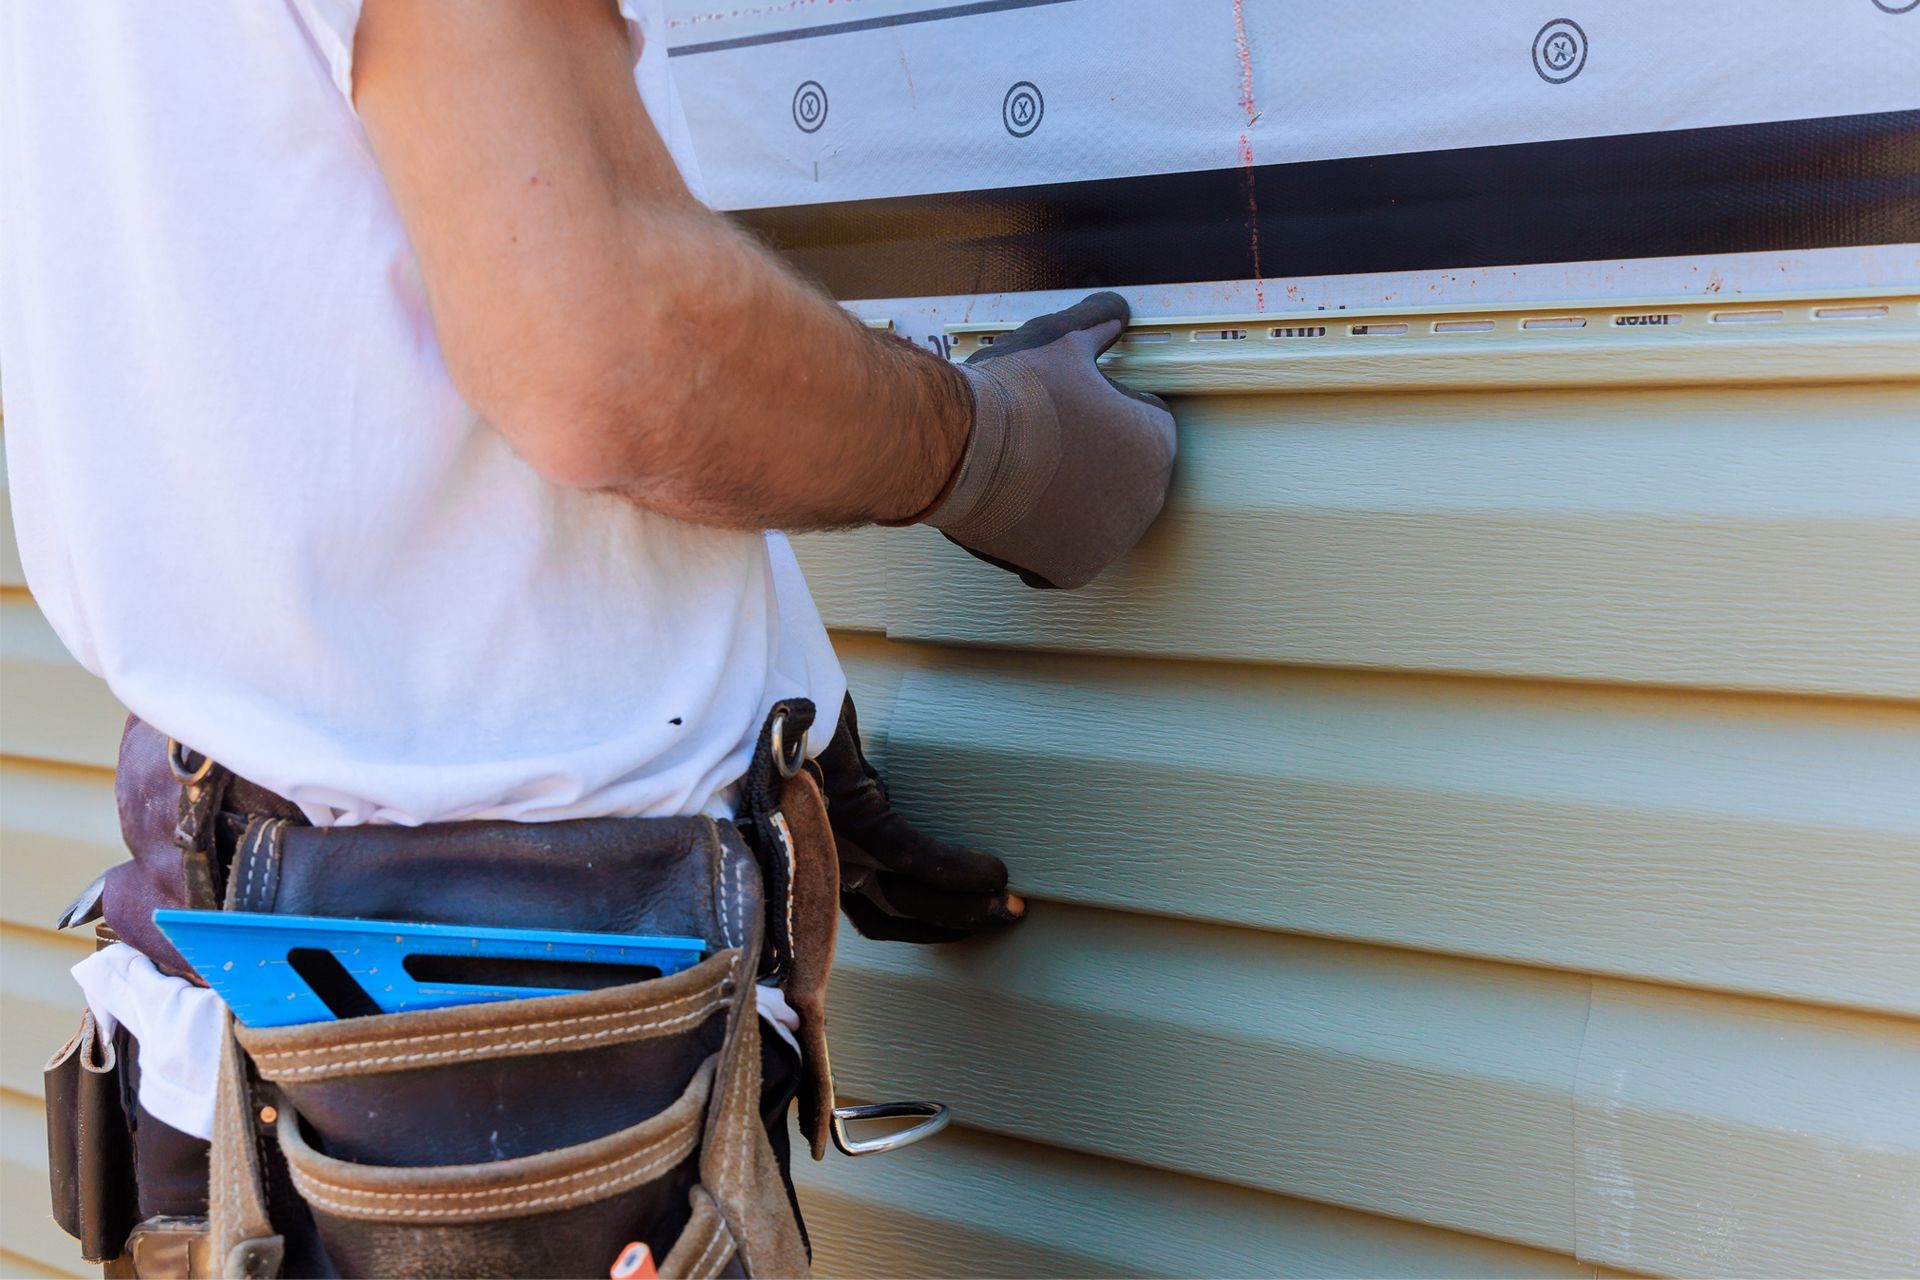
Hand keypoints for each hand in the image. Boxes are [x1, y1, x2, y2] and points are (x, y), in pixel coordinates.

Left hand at [817, 695, 1025, 942]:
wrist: (778, 681)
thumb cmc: (811, 720)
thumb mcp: (844, 767)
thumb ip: (867, 797)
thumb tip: (896, 803)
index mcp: (819, 850)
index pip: (874, 914)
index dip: (926, 923)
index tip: (971, 917)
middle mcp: (818, 855)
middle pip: (890, 914)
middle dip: (954, 922)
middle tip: (1004, 915)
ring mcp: (830, 837)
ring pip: (904, 895)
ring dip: (964, 906)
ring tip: (1006, 902)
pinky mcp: (847, 810)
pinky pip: (909, 855)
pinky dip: (955, 869)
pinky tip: (991, 873)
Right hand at [923, 291, 1177, 588]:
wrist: (962, 450)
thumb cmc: (1015, 394)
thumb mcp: (1061, 339)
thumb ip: (1098, 321)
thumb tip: (1116, 309)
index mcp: (1159, 441)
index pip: (1139, 421)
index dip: (1100, 407)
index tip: (1067, 406)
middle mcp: (1149, 498)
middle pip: (1118, 472)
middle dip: (1088, 457)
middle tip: (1042, 439)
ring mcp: (1112, 539)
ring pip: (1093, 514)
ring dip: (1068, 499)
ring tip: (1026, 474)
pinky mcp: (1074, 569)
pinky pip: (1065, 555)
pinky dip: (1044, 541)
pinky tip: (1020, 513)